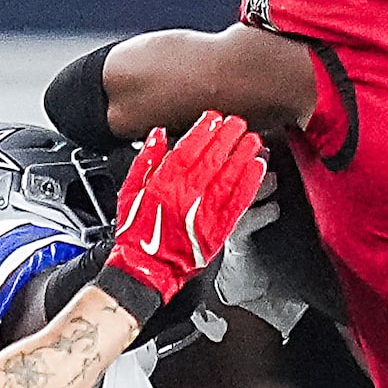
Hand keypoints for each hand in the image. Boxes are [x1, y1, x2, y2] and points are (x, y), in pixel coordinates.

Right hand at [104, 113, 266, 310]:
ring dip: (243, 155)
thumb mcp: (129, 191)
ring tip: (253, 140)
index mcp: (164, 182)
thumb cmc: (136, 232)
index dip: (204, 130)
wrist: (147, 269)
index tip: (214, 118)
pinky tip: (257, 168)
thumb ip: (145, 160)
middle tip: (239, 123)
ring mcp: (204, 211)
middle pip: (213, 157)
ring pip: (229, 176)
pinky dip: (250, 183)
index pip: (189, 147)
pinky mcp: (218, 229)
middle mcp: (186, 193)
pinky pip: (238, 201)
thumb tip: (158, 135)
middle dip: (228, 137)